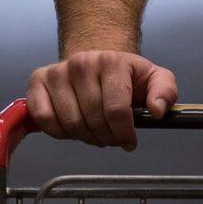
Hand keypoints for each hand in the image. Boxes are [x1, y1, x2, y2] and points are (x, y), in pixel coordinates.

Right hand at [26, 49, 176, 150]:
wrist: (97, 62)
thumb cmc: (126, 75)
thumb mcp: (155, 79)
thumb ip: (165, 92)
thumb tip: (157, 111)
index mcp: (112, 61)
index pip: (116, 109)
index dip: (123, 133)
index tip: (129, 142)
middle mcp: (82, 63)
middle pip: (93, 120)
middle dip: (106, 137)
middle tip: (112, 138)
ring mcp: (57, 72)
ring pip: (69, 123)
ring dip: (84, 137)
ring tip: (95, 132)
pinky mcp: (37, 81)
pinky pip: (44, 119)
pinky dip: (59, 132)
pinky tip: (72, 128)